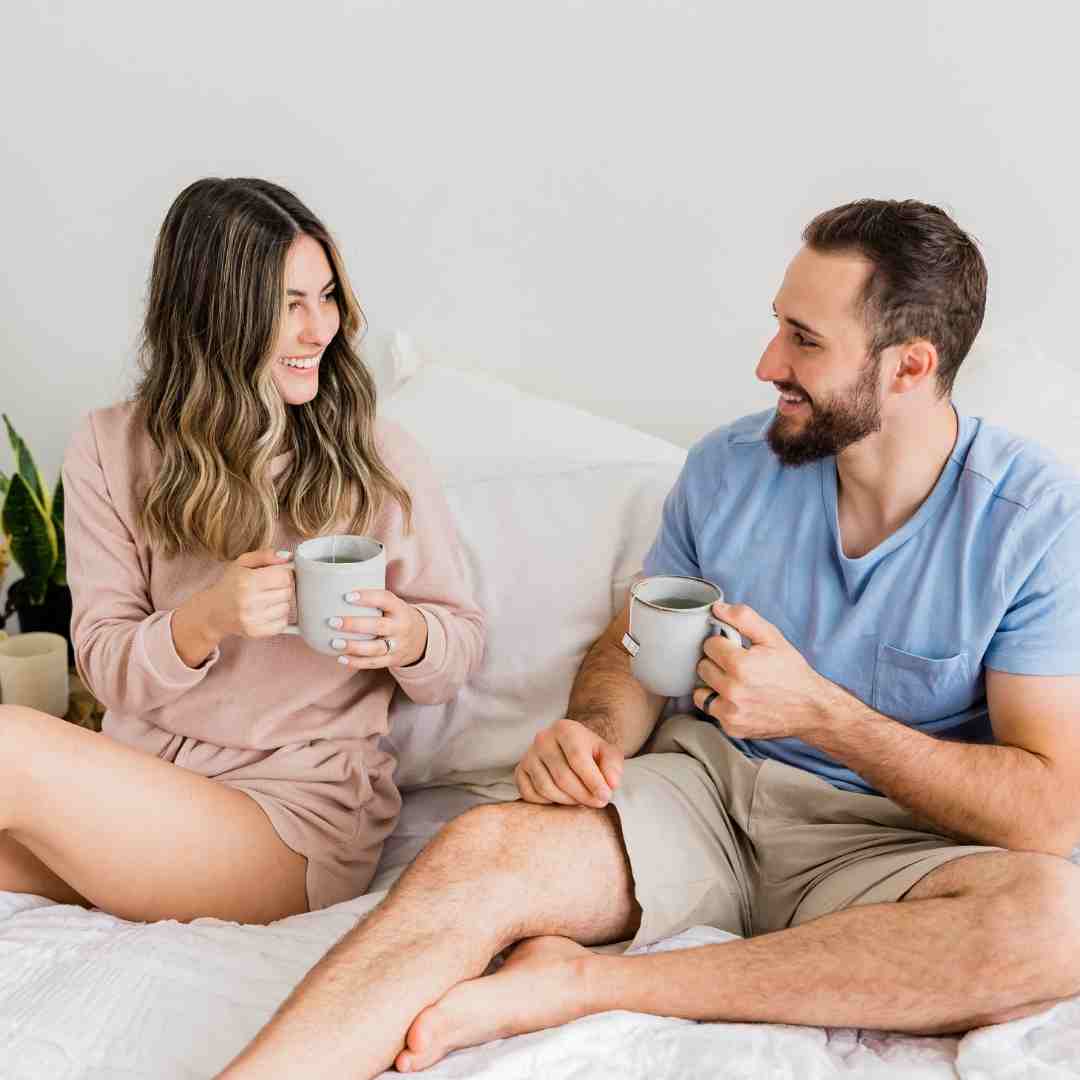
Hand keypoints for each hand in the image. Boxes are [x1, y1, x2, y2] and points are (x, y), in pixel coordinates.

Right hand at [201, 549, 295, 641]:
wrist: (213, 612)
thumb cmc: (230, 585)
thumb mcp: (242, 563)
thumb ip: (265, 555)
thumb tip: (287, 557)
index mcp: (247, 581)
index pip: (284, 577)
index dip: (284, 574)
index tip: (278, 575)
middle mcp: (249, 601)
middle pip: (287, 592)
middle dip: (283, 588)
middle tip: (271, 588)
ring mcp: (252, 619)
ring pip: (287, 608)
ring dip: (281, 603)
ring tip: (266, 600)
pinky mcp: (255, 632)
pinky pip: (282, 624)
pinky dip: (278, 618)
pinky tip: (267, 612)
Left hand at [329, 589, 428, 668]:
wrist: (421, 639)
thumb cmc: (397, 617)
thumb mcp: (394, 605)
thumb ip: (374, 599)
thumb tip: (338, 589)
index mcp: (400, 609)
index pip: (385, 600)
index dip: (367, 597)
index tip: (347, 596)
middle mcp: (401, 627)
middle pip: (378, 626)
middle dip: (354, 624)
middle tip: (333, 621)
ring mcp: (397, 646)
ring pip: (375, 648)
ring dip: (353, 646)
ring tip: (334, 642)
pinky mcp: (392, 660)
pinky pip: (373, 663)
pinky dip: (356, 662)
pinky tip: (341, 658)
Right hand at [514, 718, 624, 807]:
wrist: (570, 746)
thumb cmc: (591, 752)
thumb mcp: (609, 754)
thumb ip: (613, 766)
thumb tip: (611, 784)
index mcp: (565, 729)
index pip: (577, 759)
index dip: (593, 781)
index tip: (605, 797)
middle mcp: (542, 738)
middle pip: (562, 777)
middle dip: (582, 795)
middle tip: (597, 803)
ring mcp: (528, 754)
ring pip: (546, 788)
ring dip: (567, 801)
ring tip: (581, 800)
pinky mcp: (520, 770)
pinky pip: (530, 794)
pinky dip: (547, 802)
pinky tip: (561, 797)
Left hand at [692, 602, 827, 740]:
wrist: (811, 708)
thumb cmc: (792, 671)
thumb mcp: (773, 637)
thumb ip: (743, 618)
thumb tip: (716, 608)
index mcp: (741, 664)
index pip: (709, 645)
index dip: (722, 643)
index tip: (736, 649)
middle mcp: (733, 690)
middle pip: (702, 666)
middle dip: (717, 663)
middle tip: (737, 665)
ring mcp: (731, 712)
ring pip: (700, 689)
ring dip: (713, 684)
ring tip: (734, 681)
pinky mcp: (731, 727)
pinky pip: (708, 708)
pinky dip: (718, 702)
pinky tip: (736, 698)